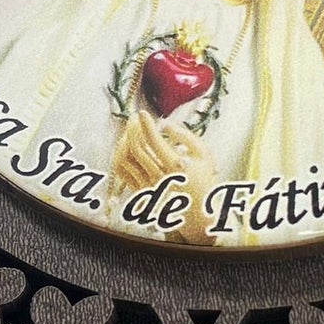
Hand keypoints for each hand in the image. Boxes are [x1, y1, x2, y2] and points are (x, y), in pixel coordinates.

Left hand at [111, 111, 216, 242]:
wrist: (198, 211)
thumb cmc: (203, 179)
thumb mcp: (204, 154)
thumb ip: (186, 136)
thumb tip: (164, 125)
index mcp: (175, 167)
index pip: (154, 141)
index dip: (146, 124)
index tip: (142, 113)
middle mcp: (159, 177)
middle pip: (136, 147)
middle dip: (133, 128)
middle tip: (135, 118)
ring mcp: (147, 186)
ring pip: (125, 158)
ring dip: (125, 140)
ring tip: (131, 131)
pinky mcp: (140, 191)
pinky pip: (122, 171)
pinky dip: (120, 155)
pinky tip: (126, 146)